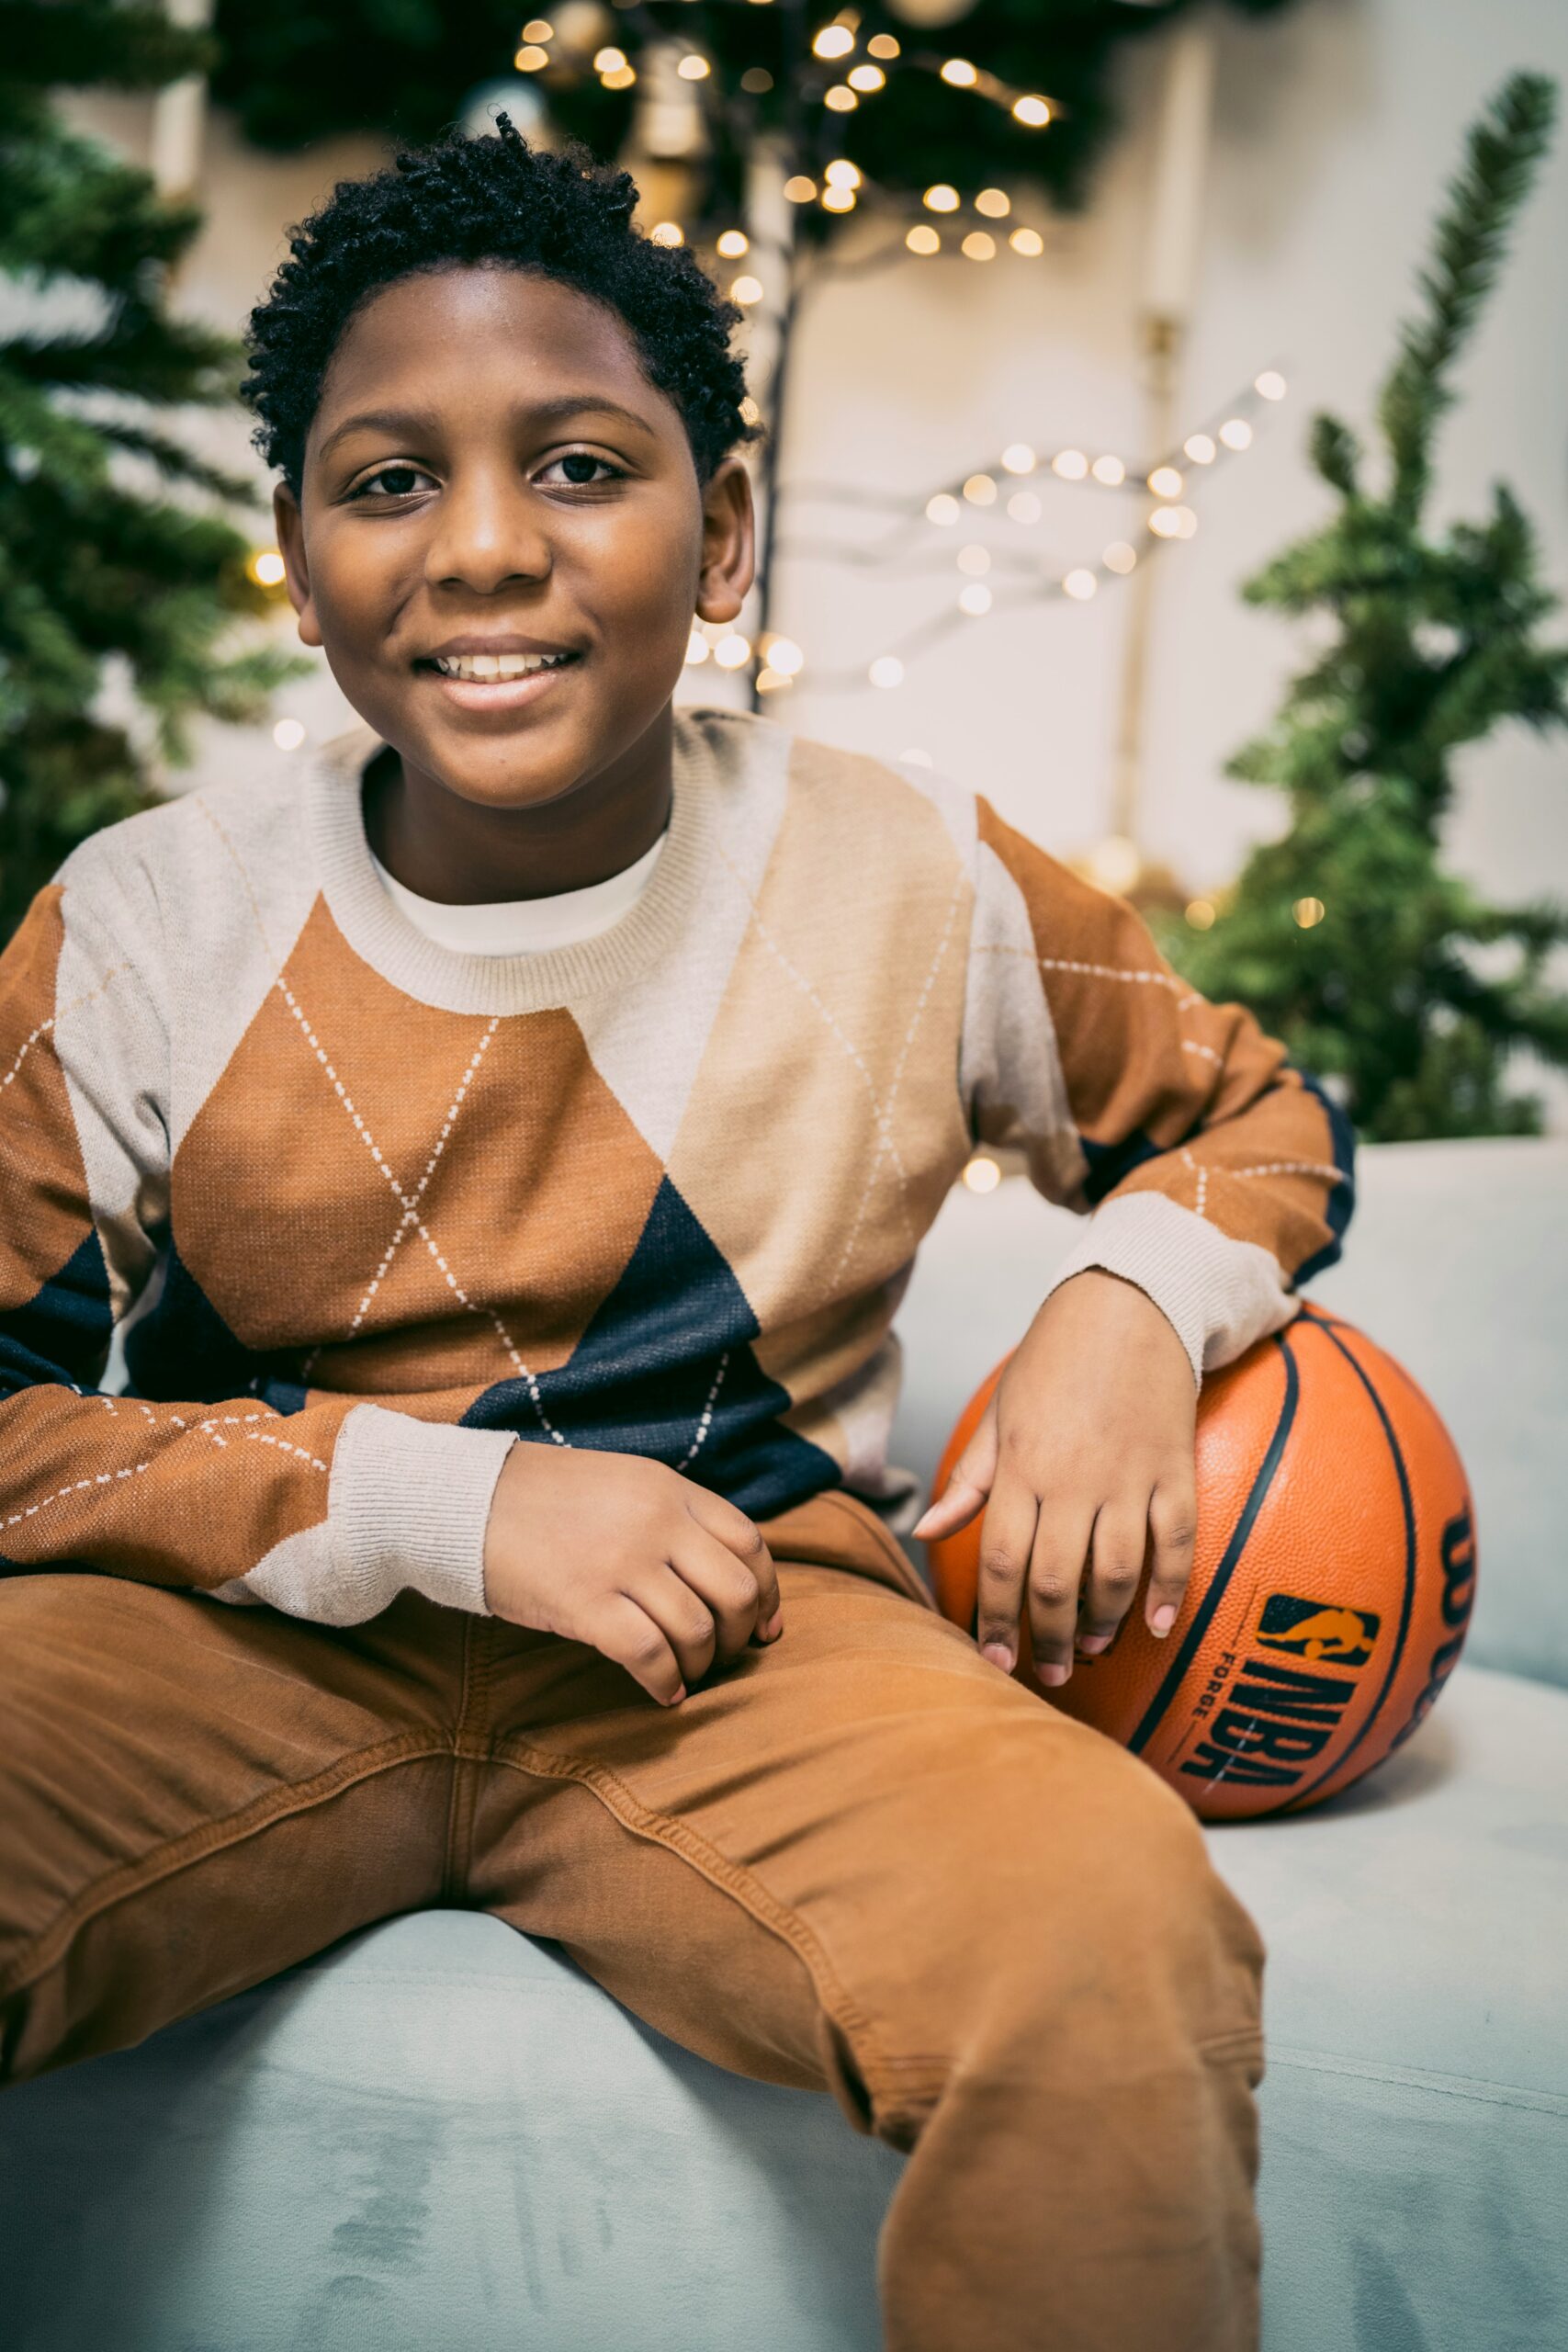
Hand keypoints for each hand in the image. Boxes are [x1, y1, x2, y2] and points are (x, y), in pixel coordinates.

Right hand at [482, 1445, 782, 1706]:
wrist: (464, 1500)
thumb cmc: (543, 1499)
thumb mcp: (622, 1483)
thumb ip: (672, 1518)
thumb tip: (722, 1577)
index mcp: (669, 1490)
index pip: (750, 1543)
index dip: (769, 1592)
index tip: (766, 1625)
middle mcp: (656, 1523)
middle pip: (738, 1590)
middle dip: (741, 1635)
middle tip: (725, 1655)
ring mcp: (622, 1562)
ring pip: (698, 1629)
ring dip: (701, 1664)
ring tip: (685, 1674)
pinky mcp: (584, 1602)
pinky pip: (650, 1654)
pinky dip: (665, 1682)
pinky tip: (662, 1693)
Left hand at [911, 1270, 1196, 1686]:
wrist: (1130, 1305)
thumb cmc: (1055, 1360)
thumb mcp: (1000, 1413)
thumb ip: (969, 1479)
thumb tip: (927, 1531)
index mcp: (1022, 1467)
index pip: (1001, 1561)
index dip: (996, 1618)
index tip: (994, 1657)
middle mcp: (1073, 1480)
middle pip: (1056, 1581)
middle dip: (1050, 1638)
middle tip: (1049, 1672)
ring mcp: (1129, 1478)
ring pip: (1116, 1572)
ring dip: (1103, 1622)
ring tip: (1093, 1649)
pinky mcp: (1175, 1471)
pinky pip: (1175, 1543)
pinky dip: (1168, 1589)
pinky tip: (1157, 1624)